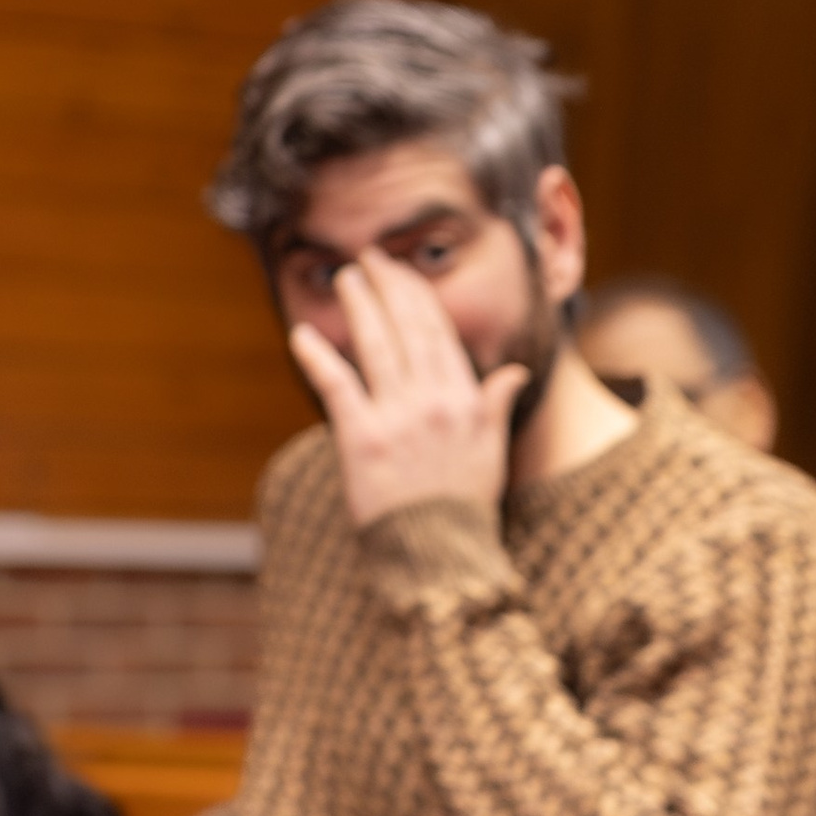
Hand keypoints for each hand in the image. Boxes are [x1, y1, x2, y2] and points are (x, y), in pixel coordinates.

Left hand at [289, 250, 525, 528]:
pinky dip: (318, 358)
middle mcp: (433, 402)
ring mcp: (397, 419)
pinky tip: (301, 334)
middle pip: (405, 328)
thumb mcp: (492, 453)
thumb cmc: (465, 507)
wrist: (439, 556)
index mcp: (465, 400)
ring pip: (374, 345)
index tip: (400, 271)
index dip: (416, 294)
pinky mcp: (362, 440)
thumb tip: (514, 373)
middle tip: (368, 259)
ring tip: (344, 280)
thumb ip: (497, 406)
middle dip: (386, 285)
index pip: (438, 332)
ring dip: (356, 305)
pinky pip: (337, 386)